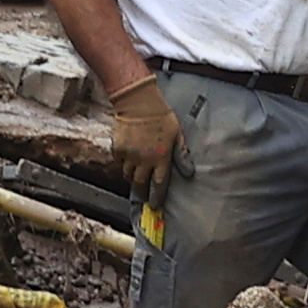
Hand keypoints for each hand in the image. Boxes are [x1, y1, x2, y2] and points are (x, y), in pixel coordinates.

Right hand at [105, 75, 181, 194]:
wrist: (138, 102)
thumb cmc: (161, 116)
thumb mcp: (177, 133)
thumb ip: (182, 154)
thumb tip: (189, 173)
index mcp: (161, 158)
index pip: (159, 185)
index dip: (157, 197)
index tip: (155, 205)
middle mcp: (144, 160)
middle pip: (140, 185)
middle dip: (142, 193)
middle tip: (143, 198)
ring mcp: (129, 155)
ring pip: (128, 175)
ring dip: (133, 178)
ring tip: (137, 177)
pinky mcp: (118, 149)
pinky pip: (120, 163)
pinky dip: (124, 165)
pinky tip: (128, 160)